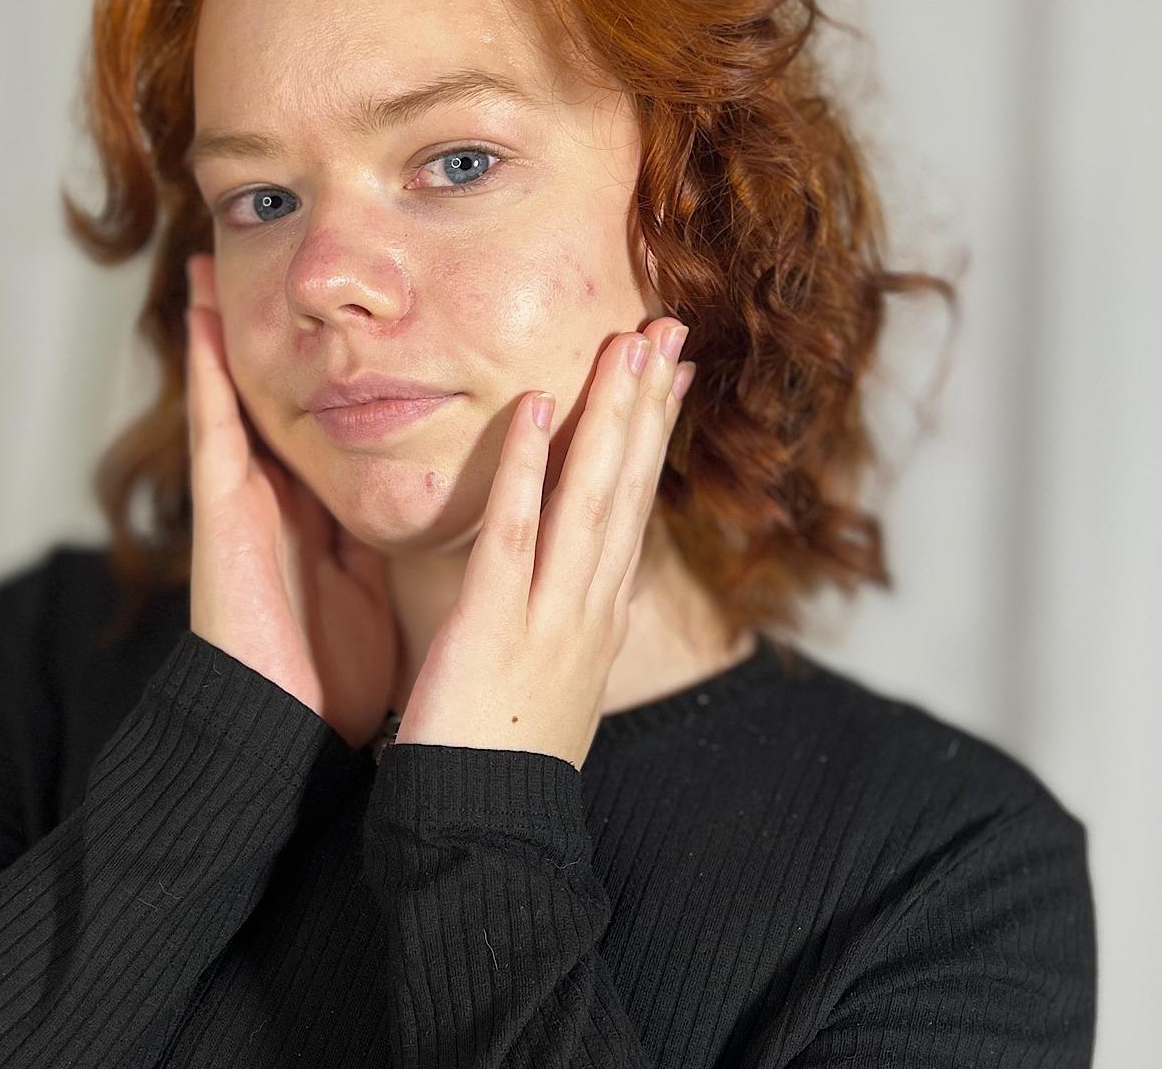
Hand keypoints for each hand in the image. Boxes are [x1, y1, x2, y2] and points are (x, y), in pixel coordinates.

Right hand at [183, 251, 401, 752]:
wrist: (287, 739)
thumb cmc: (337, 679)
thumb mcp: (381, 590)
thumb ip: (393, 543)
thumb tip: (449, 510)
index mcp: (327, 515)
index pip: (339, 422)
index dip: (347, 367)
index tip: (367, 309)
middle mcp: (283, 496)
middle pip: (286, 394)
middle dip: (286, 331)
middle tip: (282, 251)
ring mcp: (246, 499)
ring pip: (244, 392)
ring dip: (233, 326)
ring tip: (225, 254)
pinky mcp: (218, 510)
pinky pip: (212, 423)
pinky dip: (207, 366)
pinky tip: (202, 310)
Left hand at [391, 318, 696, 769]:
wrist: (488, 834)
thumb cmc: (507, 755)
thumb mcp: (556, 678)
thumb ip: (571, 620)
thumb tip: (594, 582)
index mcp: (599, 614)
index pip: (634, 506)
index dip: (654, 435)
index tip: (673, 373)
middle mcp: (588, 605)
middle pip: (628, 487)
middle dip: (648, 405)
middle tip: (668, 328)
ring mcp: (549, 613)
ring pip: (589, 497)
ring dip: (609, 417)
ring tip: (626, 344)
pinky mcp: (495, 624)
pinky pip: (513, 532)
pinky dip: (526, 468)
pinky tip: (535, 409)